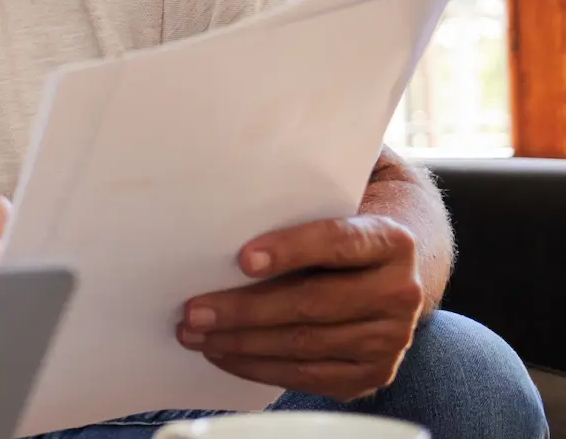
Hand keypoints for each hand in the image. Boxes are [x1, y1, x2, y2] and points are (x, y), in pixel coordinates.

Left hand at [178, 215, 424, 401]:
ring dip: (241, 342)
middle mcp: (401, 292)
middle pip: (313, 303)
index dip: (290, 250)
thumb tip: (220, 233)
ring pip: (305, 343)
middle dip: (245, 309)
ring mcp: (391, 339)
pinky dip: (257, 367)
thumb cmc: (335, 243)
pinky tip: (223, 354)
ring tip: (195, 334)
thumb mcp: (327, 218)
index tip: (243, 259)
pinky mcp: (372, 374)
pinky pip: (306, 376)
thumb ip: (291, 219)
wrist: (383, 278)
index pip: (338, 242)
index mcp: (391, 242)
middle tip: (194, 310)